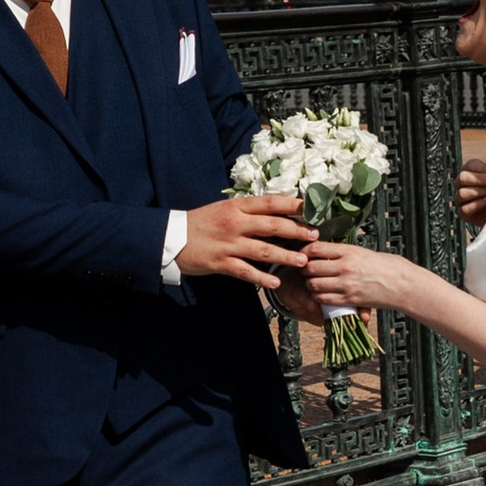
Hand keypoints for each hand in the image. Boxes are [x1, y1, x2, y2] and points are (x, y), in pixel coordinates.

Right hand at [177, 190, 310, 288]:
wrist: (171, 237)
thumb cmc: (201, 222)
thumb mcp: (223, 209)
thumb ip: (247, 211)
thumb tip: (275, 212)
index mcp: (236, 207)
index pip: (269, 202)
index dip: (291, 205)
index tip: (310, 208)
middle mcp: (235, 223)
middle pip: (272, 225)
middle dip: (296, 231)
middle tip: (314, 236)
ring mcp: (229, 244)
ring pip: (263, 249)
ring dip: (286, 255)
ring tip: (303, 261)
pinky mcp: (221, 263)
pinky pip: (246, 271)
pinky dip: (262, 277)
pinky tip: (276, 283)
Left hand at [304, 239, 426, 319]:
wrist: (403, 284)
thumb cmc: (387, 266)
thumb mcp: (364, 252)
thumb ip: (343, 252)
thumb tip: (325, 251)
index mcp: (349, 251)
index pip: (316, 248)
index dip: (304, 251)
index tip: (303, 254)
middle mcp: (345, 267)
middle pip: (310, 267)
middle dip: (304, 269)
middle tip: (305, 270)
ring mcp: (346, 285)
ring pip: (313, 285)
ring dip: (310, 284)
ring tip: (313, 282)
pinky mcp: (349, 300)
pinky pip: (323, 299)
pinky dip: (318, 297)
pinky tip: (322, 294)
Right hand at [456, 158, 485, 226]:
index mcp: (469, 172)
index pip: (470, 165)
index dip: (484, 168)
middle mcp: (461, 184)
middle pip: (463, 177)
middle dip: (481, 179)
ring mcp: (460, 199)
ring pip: (463, 193)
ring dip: (481, 191)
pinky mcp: (463, 213)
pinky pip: (465, 208)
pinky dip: (478, 203)